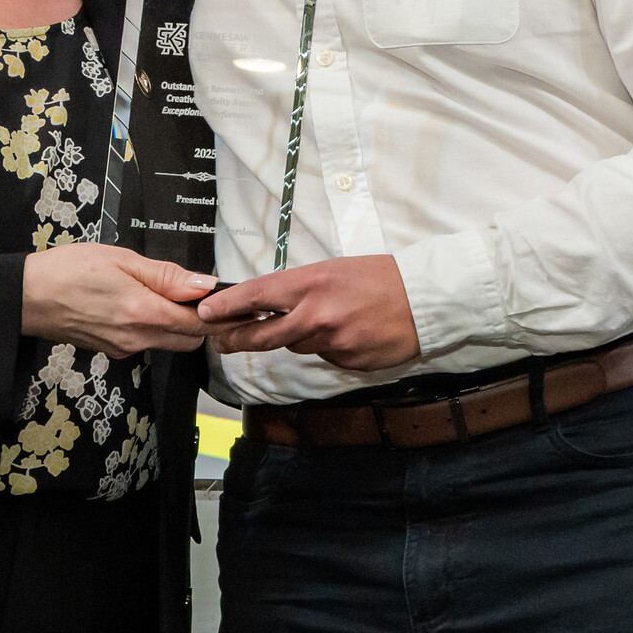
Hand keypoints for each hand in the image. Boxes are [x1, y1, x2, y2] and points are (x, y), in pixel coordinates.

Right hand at [21, 244, 215, 356]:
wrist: (26, 297)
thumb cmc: (67, 271)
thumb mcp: (121, 259)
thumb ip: (166, 275)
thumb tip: (203, 284)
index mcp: (143, 312)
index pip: (201, 324)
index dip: (221, 313)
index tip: (232, 301)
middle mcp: (137, 338)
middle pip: (190, 340)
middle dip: (202, 320)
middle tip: (197, 292)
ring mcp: (124, 348)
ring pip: (169, 342)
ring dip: (178, 323)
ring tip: (164, 292)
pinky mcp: (112, 350)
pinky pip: (147, 342)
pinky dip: (155, 326)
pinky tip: (140, 303)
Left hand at [197, 255, 421, 369]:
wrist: (426, 298)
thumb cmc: (379, 277)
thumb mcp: (333, 270)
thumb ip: (299, 290)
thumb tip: (268, 304)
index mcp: (311, 284)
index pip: (256, 296)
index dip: (226, 306)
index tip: (205, 312)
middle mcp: (316, 315)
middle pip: (263, 335)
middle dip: (236, 338)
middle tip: (221, 340)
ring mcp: (332, 342)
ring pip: (297, 346)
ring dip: (298, 336)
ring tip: (325, 319)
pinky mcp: (347, 362)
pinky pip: (325, 357)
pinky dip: (329, 346)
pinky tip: (349, 331)